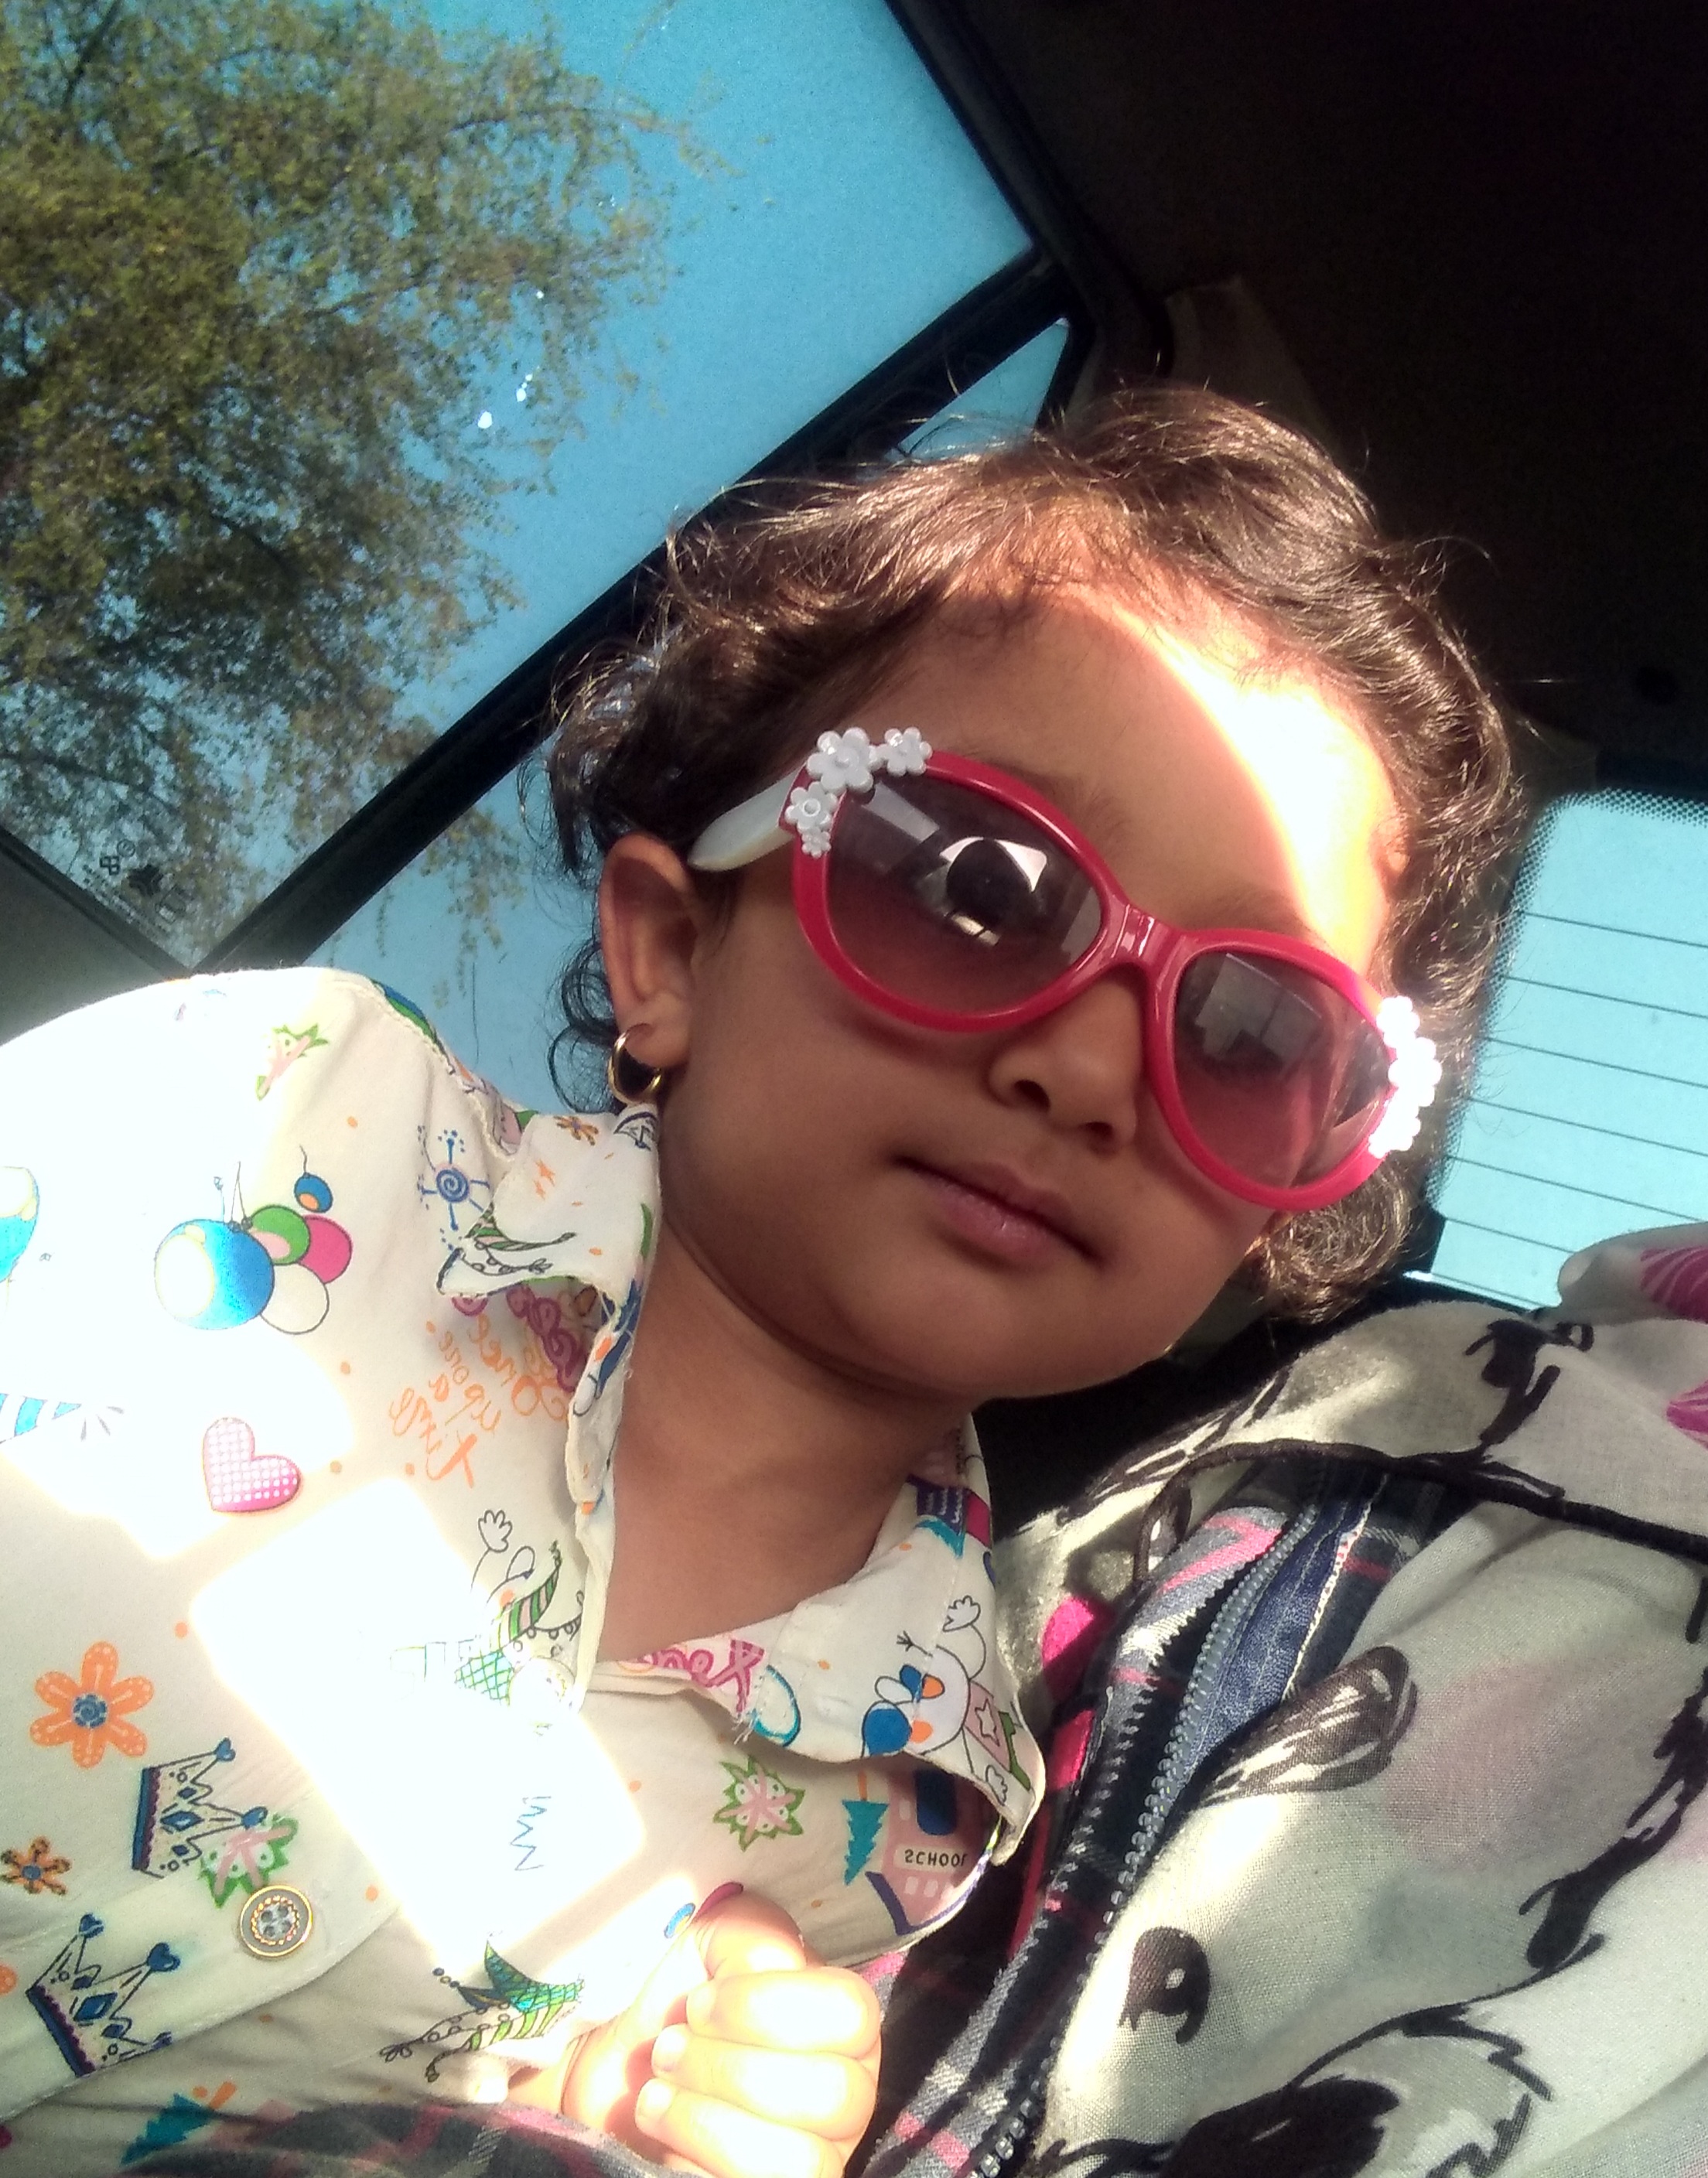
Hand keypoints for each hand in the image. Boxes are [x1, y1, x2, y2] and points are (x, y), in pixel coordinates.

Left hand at [556, 1888, 880, 2177]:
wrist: (621, 2080)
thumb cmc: (678, 2007)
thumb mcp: (711, 1942)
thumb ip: (752, 1932)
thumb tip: (773, 1966)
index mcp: (842, 2025)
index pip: (851, 2014)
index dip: (766, 2007)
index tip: (698, 2004)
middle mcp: (846, 2097)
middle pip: (834, 2095)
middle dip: (728, 2069)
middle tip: (669, 2051)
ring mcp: (816, 2159)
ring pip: (802, 2163)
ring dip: (707, 2123)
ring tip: (655, 2100)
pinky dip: (695, 2166)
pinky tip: (665, 2141)